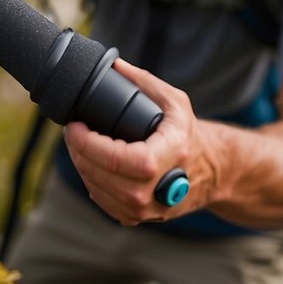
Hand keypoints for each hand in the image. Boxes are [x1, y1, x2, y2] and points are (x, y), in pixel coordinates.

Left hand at [64, 60, 200, 224]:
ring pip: (97, 191)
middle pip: (102, 176)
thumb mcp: (175, 101)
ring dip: (81, 166)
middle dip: (79, 152)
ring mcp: (146, 209)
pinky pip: (103, 202)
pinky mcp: (138, 218)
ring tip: (77, 146)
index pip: (117, 158)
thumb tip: (112, 65)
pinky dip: (91, 182)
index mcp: (166, 158)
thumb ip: (143, 81)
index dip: (87, 142)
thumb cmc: (189, 134)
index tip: (74, 125)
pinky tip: (90, 164)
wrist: (210, 171)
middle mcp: (156, 190)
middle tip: (71, 133)